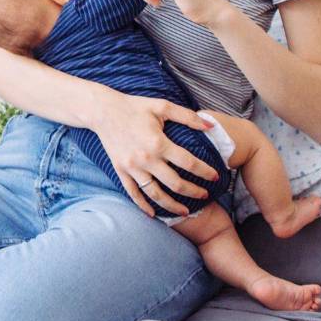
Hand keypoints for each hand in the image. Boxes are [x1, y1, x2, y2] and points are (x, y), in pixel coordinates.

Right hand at [92, 91, 220, 216]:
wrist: (104, 111)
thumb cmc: (135, 107)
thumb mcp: (162, 106)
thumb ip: (188, 117)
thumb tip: (211, 126)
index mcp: (158, 143)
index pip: (189, 163)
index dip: (205, 171)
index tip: (216, 176)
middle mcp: (146, 159)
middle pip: (175, 184)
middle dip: (194, 192)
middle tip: (205, 195)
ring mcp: (132, 167)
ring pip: (155, 194)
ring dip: (172, 206)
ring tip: (185, 212)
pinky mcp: (121, 171)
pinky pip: (133, 193)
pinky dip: (143, 206)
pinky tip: (154, 214)